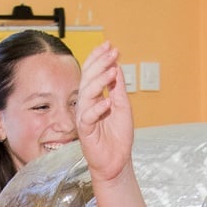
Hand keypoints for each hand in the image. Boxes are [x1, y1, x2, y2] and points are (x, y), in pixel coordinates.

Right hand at [75, 40, 134, 182]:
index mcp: (94, 97)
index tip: (110, 46)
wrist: (117, 160)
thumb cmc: (118, 135)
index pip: (92, 73)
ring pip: (86, 94)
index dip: (99, 58)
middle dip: (99, 64)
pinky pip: (87, 116)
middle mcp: (86, 104)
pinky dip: (98, 108)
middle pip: (87, 79)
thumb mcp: (122, 107)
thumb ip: (117, 88)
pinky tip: (108, 102)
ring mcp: (84, 117)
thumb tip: (116, 67)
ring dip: (99, 81)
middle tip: (112, 53)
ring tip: (112, 72)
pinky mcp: (84, 131)